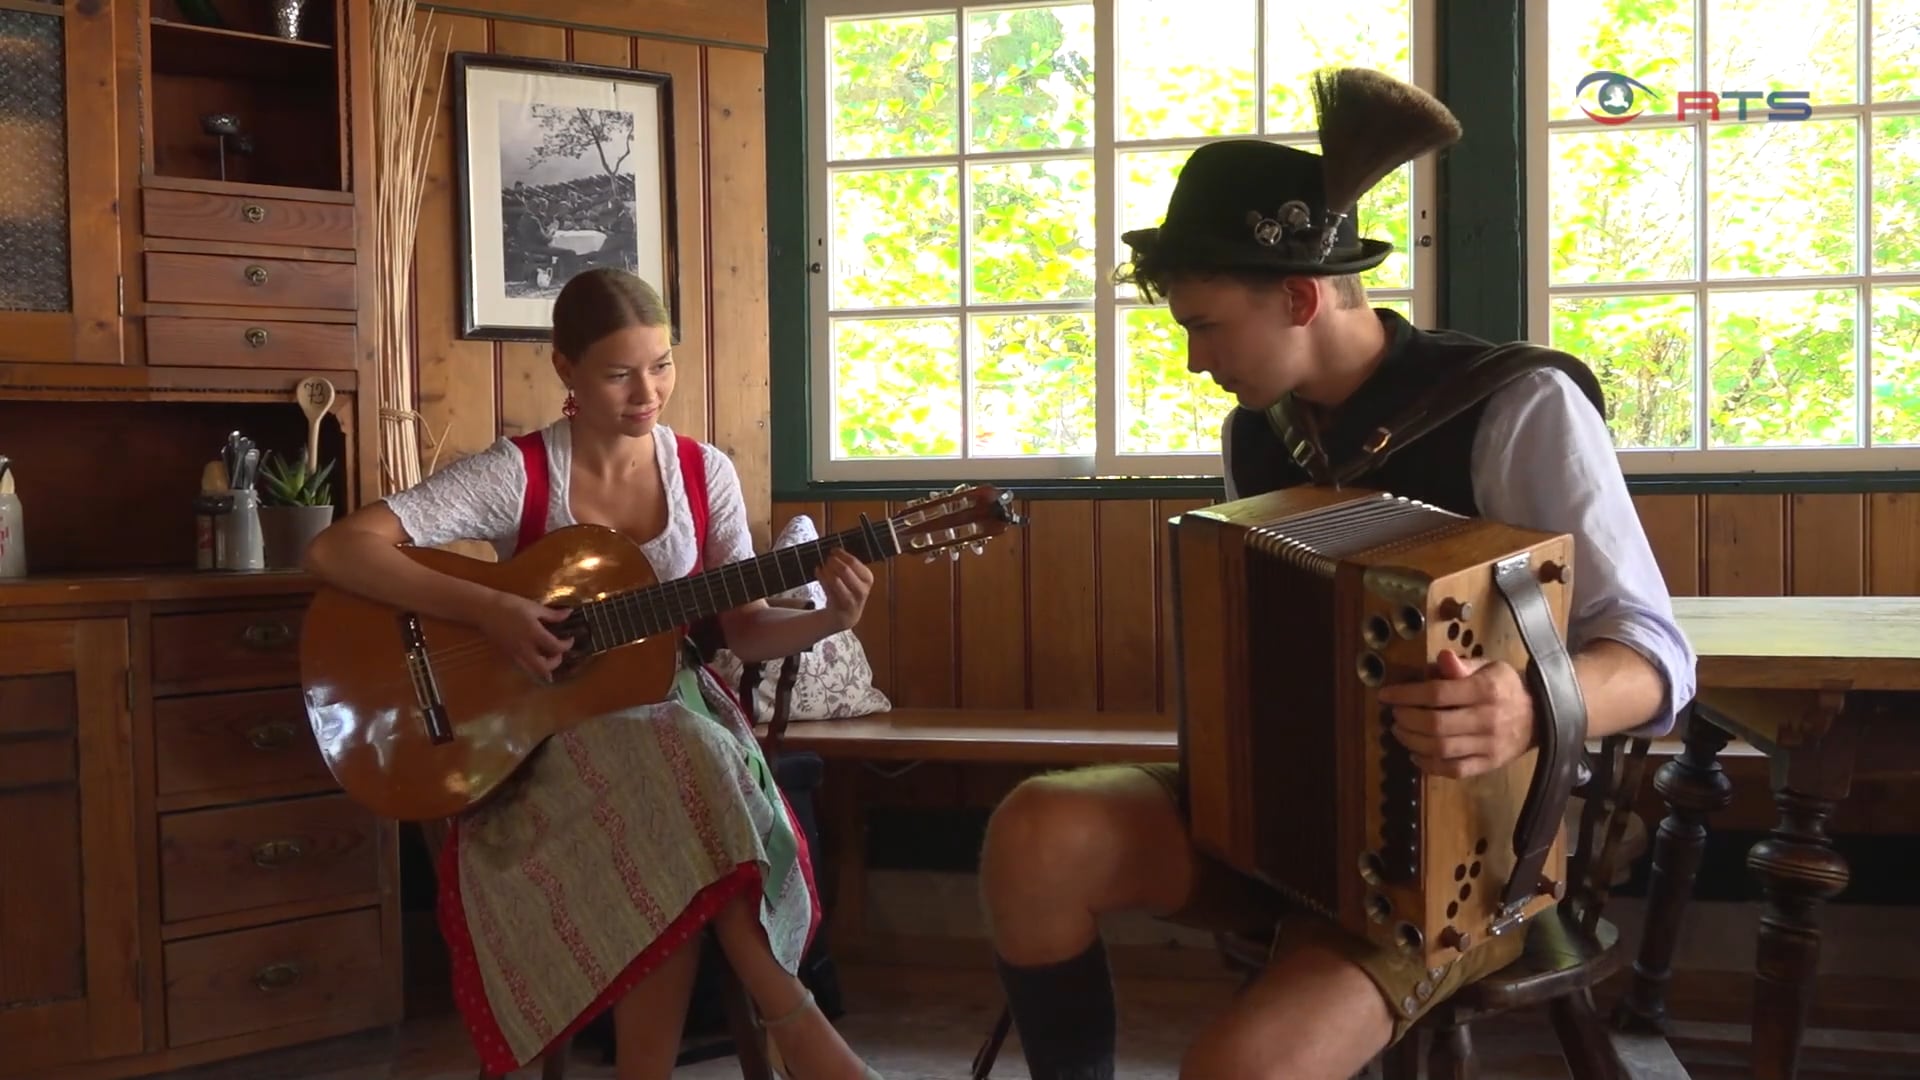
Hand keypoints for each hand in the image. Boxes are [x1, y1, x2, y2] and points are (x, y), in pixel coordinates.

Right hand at [474, 591, 573, 680]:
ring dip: (544, 668)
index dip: (567, 645)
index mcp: (533, 634)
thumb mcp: (533, 607)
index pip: (556, 647)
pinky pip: (523, 666)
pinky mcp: (507, 655)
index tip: (570, 639)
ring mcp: (514, 654)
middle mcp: (525, 648)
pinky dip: (532, 666)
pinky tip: (534, 658)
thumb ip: (552, 614)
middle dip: (556, 663)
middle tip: (559, 653)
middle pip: (544, 667)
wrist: (484, 609)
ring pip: (532, 670)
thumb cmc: (509, 605)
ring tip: (548, 657)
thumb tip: (569, 613)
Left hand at [815, 548, 872, 630]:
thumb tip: (835, 549)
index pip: (854, 562)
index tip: (833, 550)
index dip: (841, 554)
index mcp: (868, 579)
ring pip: (835, 579)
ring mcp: (851, 600)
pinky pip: (827, 589)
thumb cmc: (849, 591)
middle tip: (827, 558)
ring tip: (822, 566)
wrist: (846, 616)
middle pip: (844, 570)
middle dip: (833, 561)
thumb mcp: (855, 578)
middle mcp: (862, 590)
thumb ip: (849, 565)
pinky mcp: (838, 607)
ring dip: (826, 570)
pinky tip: (818, 571)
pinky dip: (820, 577)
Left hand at [1376, 650, 1533, 778]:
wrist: (1541, 716)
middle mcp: (1488, 719)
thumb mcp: (1489, 667)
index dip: (1406, 695)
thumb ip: (1463, 665)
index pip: (1437, 693)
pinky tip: (1415, 755)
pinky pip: (1453, 770)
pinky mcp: (1489, 764)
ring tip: (1399, 731)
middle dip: (1406, 719)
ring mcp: (1489, 746)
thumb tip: (1441, 657)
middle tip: (1394, 714)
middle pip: (1435, 724)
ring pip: (1441, 749)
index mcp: (1486, 690)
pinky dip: (1429, 765)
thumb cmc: (1505, 687)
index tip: (1386, 694)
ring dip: (1412, 742)